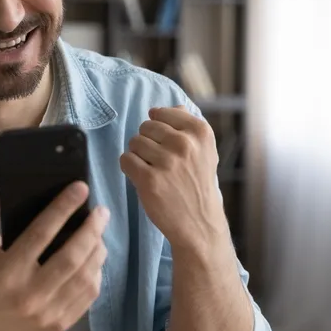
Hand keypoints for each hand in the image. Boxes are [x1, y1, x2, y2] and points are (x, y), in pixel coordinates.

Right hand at [0, 181, 108, 330]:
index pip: (40, 234)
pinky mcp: (60, 324)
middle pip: (70, 257)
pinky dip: (96, 273)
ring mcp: (47, 312)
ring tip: (100, 232)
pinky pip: (87, 296)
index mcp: (8, 272)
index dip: (62, 209)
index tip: (80, 189)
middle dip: (91, 230)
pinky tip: (95, 258)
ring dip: (97, 250)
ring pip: (84, 277)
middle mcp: (30, 294)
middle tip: (101, 211)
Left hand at [119, 106, 229, 251]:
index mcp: (200, 132)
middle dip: (147, 142)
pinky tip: (143, 178)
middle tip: (159, 161)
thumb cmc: (197, 184)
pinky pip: (125, 159)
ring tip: (153, 170)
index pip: (161, 113)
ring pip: (134, 142)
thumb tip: (171, 107)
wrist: (199, 223)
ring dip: (138, 156)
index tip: (165, 143)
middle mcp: (184, 144)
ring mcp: (167, 162)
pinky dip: (130, 168)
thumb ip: (188, 126)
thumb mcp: (204, 151)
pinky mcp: (149, 179)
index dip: (158, 128)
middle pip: (145, 127)